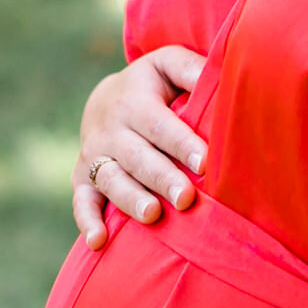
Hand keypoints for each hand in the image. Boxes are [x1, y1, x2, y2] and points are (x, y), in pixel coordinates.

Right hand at [72, 45, 207, 249]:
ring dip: (131, 199)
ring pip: (112, 181)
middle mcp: (111, 130)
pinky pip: (82, 202)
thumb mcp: (168, 65)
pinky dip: (87, 222)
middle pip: (138, 157)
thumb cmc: (153, 85)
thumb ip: (192, 69)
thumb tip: (225, 75)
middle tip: (186, 198)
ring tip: (152, 214)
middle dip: (162, 178)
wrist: (105, 99)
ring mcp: (95, 157)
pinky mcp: (83, 180)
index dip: (182, 144)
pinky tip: (99, 242)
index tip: (205, 163)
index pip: (161, 125)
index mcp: (135, 101)